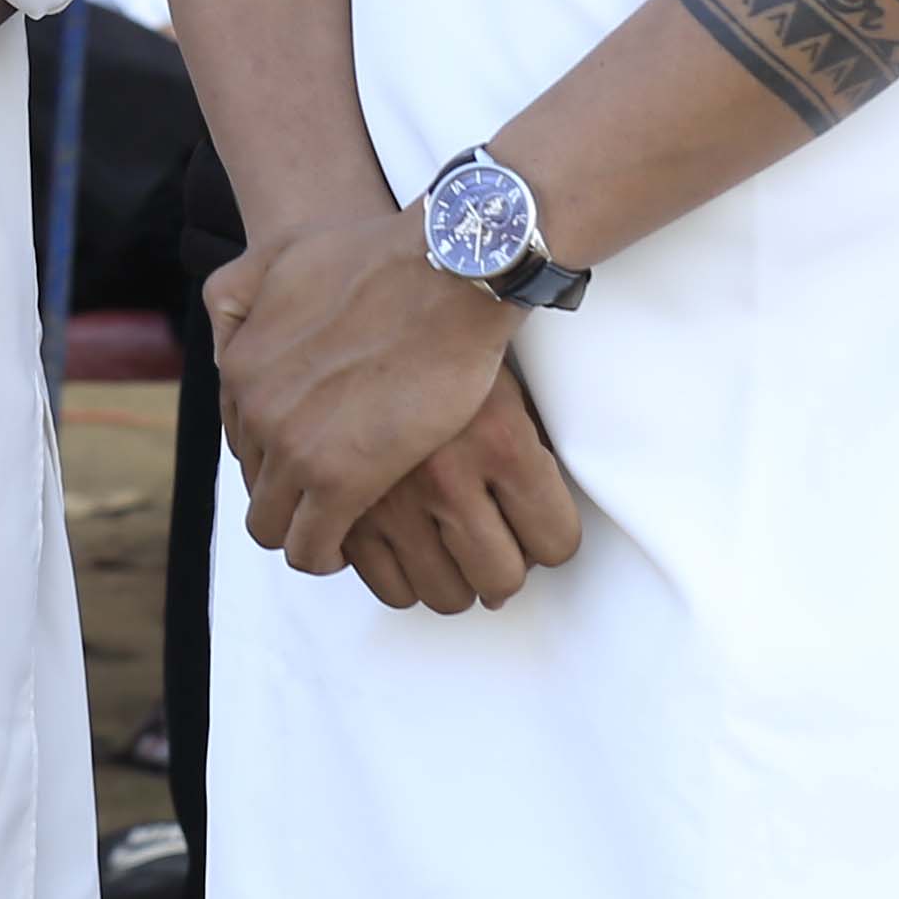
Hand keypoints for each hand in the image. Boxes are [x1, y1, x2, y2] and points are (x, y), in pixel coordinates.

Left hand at [209, 204, 521, 575]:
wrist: (441, 269)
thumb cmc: (379, 257)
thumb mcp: (276, 260)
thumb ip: (240, 301)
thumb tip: (226, 339)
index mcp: (241, 367)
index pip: (241, 441)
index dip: (277, 457)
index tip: (311, 460)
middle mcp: (256, 411)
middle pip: (256, 487)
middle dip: (289, 499)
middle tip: (330, 500)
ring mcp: (292, 448)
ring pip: (275, 526)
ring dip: (305, 532)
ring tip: (344, 527)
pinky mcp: (341, 479)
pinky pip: (312, 548)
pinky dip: (327, 554)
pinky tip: (356, 543)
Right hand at [327, 360, 585, 614]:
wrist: (372, 304)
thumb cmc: (440, 341)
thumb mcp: (507, 390)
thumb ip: (525, 460)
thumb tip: (532, 536)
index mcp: (502, 441)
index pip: (557, 542)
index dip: (550, 538)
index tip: (538, 530)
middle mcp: (447, 474)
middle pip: (501, 580)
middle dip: (503, 567)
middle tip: (494, 543)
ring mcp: (388, 493)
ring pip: (443, 594)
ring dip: (455, 578)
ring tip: (451, 548)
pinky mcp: (342, 503)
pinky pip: (383, 584)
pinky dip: (400, 577)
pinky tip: (408, 546)